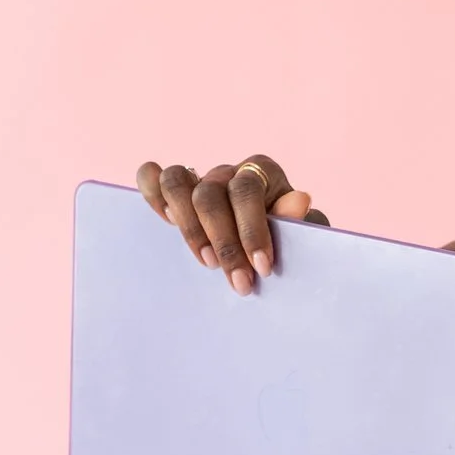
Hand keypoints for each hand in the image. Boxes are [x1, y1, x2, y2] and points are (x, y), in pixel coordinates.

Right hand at [138, 155, 325, 293]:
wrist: (271, 249)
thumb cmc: (289, 241)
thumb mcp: (302, 235)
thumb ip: (301, 221)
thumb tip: (299, 201)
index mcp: (262, 172)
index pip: (246, 191)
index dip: (251, 230)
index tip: (263, 269)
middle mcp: (228, 171)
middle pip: (209, 194)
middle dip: (224, 244)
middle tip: (239, 283)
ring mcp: (198, 178)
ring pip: (176, 181)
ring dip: (188, 227)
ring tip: (207, 264)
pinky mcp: (176, 192)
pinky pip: (151, 176)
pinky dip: (152, 194)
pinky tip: (166, 225)